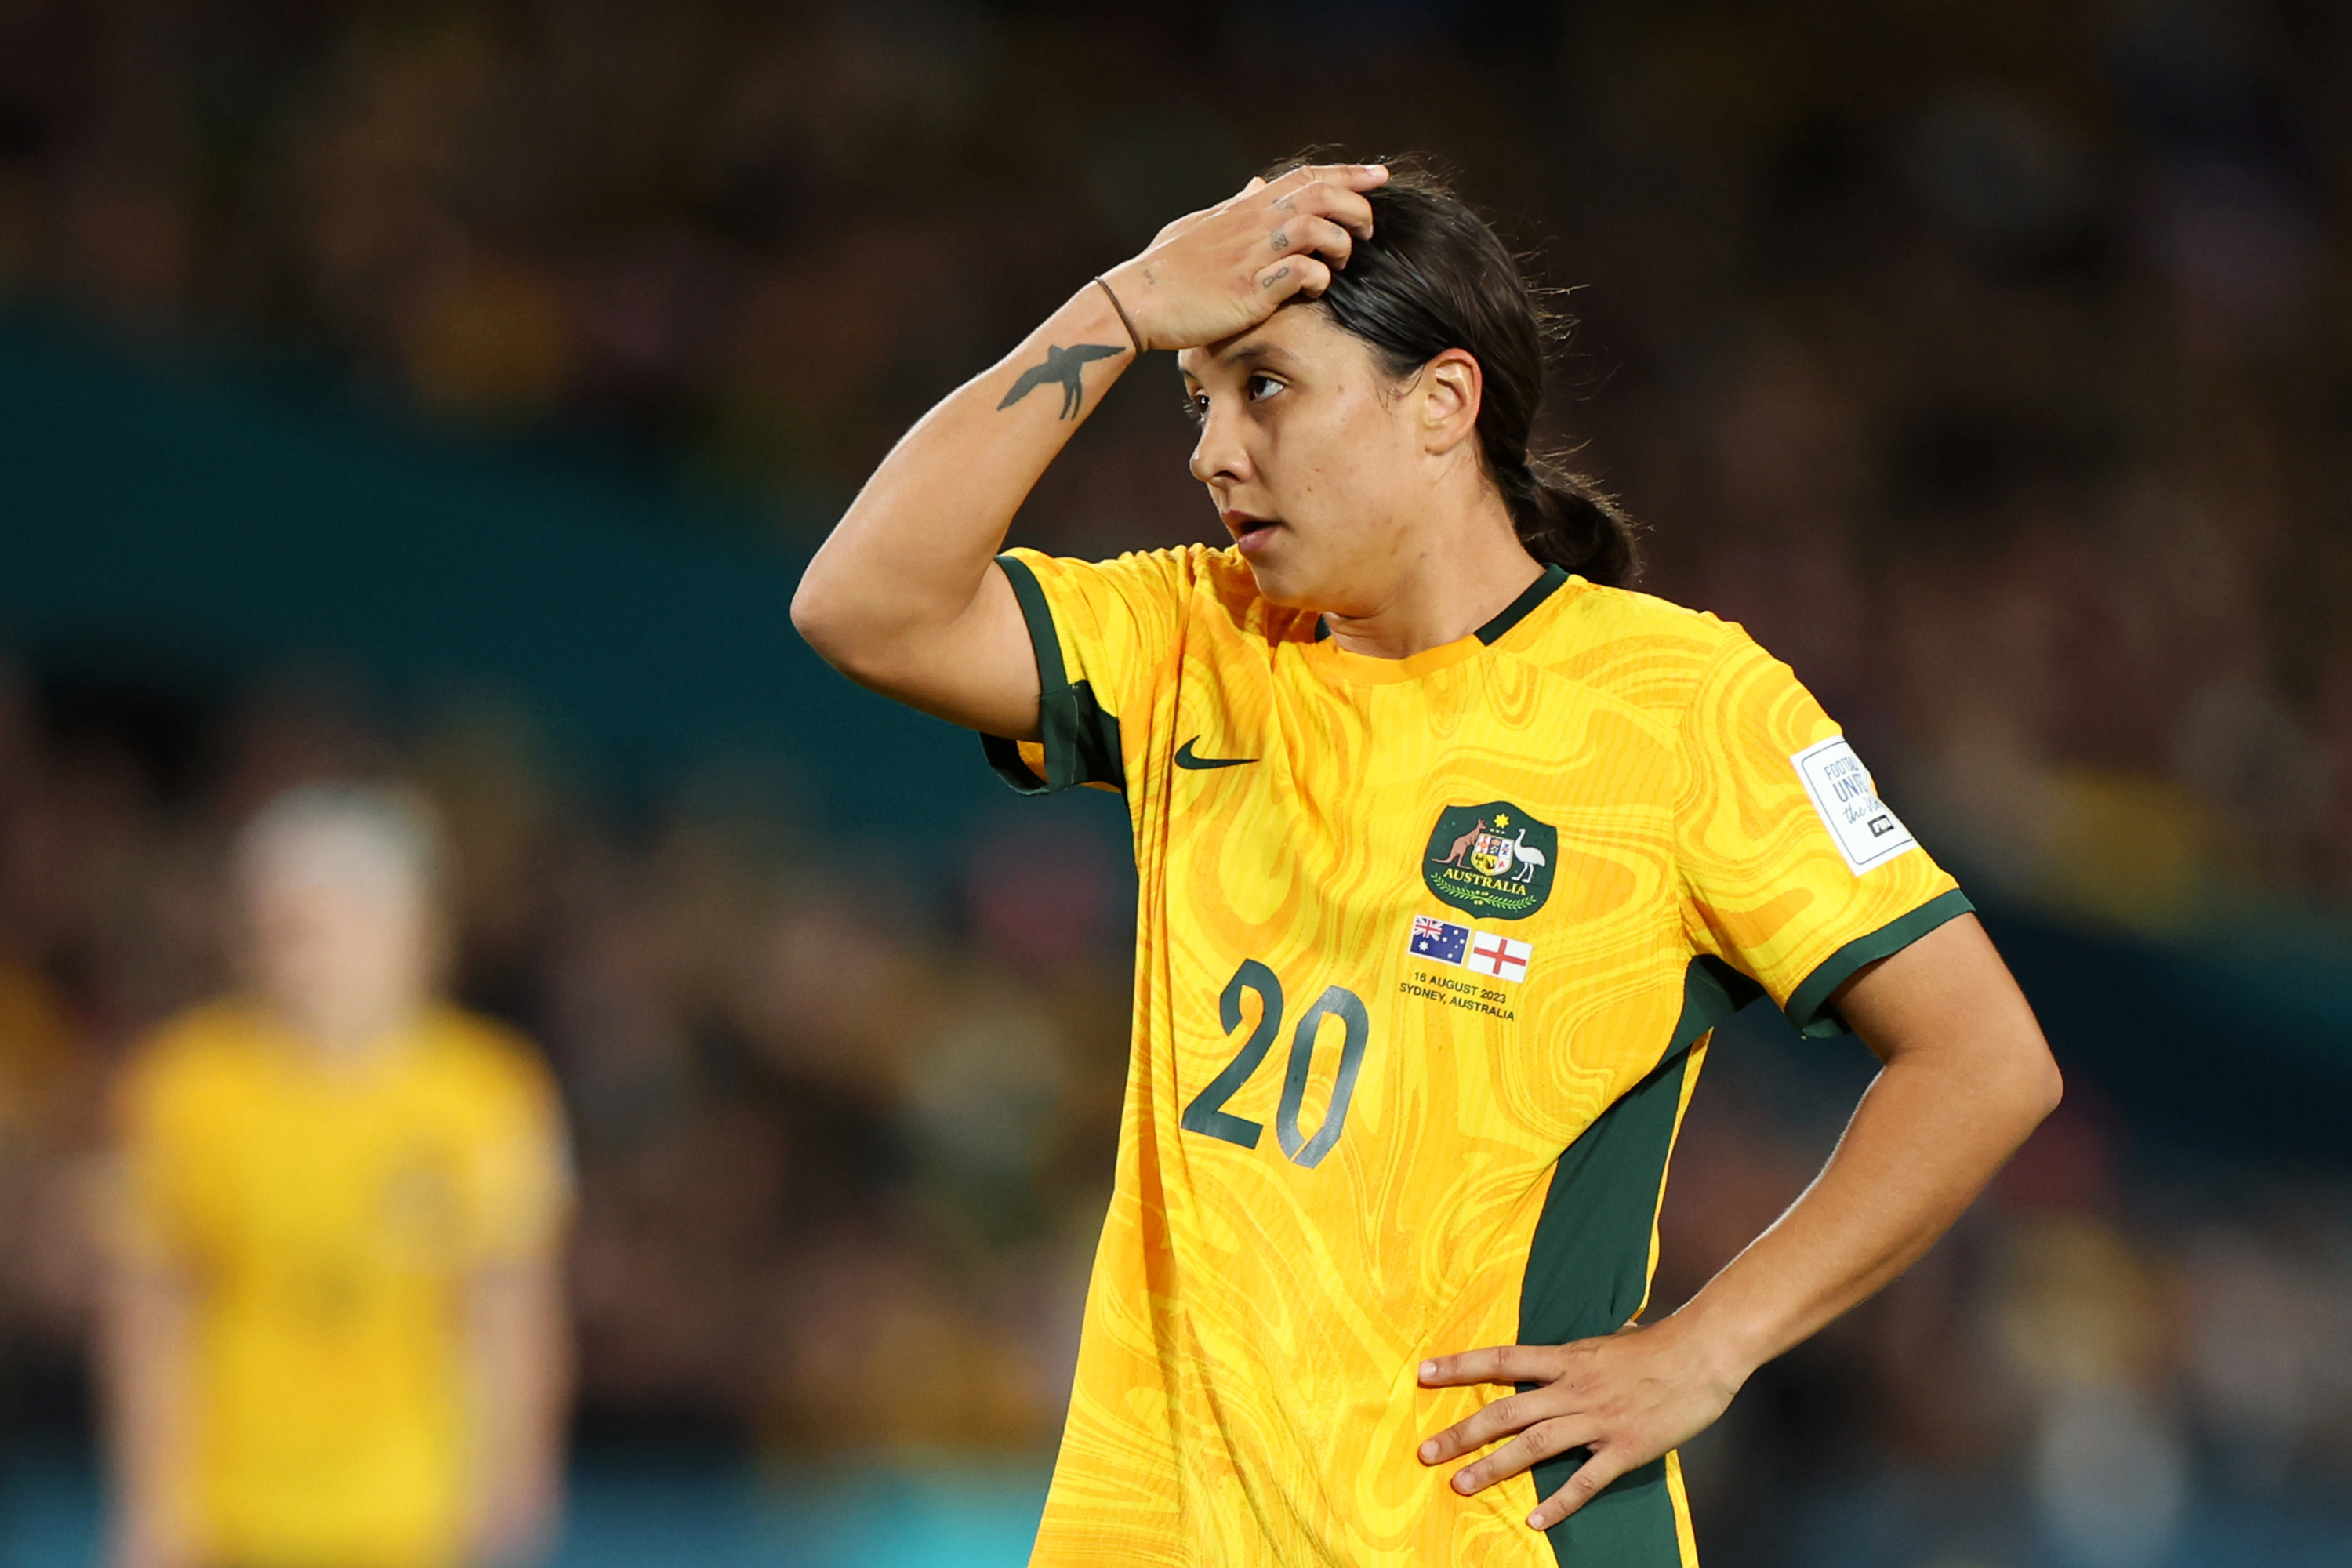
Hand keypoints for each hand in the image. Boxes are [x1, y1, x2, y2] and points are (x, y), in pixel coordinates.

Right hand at [1100, 162, 1387, 350]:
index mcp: (1245, 208)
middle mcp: (1253, 226)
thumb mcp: (1200, 222)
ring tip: (1340, 262)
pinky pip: (1299, 275)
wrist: (1137, 301)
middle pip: (1320, 196)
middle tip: (1366, 230)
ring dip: (1340, 244)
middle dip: (1356, 207)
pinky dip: (1318, 278)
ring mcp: (1253, 258)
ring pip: (1316, 230)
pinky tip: (1316, 288)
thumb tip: (1257, 184)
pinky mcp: (1250, 292)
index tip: (1379, 175)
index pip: (1306, 178)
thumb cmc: (1166, 266)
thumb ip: (1234, 205)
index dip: (1348, 174)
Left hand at [1415, 1318, 1744, 1529]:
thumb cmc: (1657, 1345)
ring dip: (1494, 1467)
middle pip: (1506, 1412)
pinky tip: (1534, 1520)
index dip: (1460, 1366)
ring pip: (1534, 1446)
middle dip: (1462, 1433)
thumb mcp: (1604, 1341)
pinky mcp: (1625, 1448)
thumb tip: (1555, 1356)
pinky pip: (1585, 1480)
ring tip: (1460, 1485)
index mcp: (1566, 1358)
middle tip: (1426, 1452)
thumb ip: (1575, 1356)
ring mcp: (1598, 1420)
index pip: (1501, 1360)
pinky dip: (1558, 1502)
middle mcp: (1574, 1389)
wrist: (1703, 1353)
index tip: (1423, 1372)